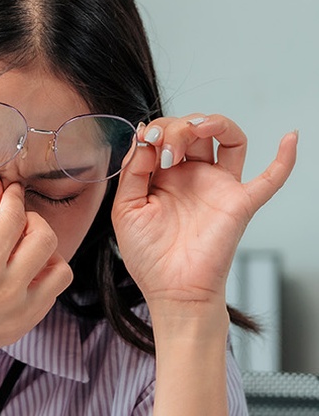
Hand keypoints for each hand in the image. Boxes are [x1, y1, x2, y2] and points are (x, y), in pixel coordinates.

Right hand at [0, 179, 73, 368]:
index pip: (15, 217)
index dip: (13, 198)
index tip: (10, 192)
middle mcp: (8, 288)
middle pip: (45, 237)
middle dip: (31, 221)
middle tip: (13, 221)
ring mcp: (20, 311)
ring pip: (61, 269)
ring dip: (45, 253)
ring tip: (21, 252)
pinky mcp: (23, 325)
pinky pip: (52, 294)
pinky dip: (42, 278)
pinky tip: (17, 275)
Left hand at [112, 114, 296, 313]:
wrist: (172, 291)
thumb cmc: (149, 257)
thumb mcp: (126, 209)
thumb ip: (132, 172)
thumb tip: (144, 136)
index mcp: (164, 176)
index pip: (165, 135)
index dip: (156, 130)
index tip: (145, 140)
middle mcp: (193, 176)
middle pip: (194, 130)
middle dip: (177, 127)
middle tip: (165, 149)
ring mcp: (219, 187)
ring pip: (229, 138)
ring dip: (214, 123)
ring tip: (196, 131)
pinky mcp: (240, 203)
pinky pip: (271, 178)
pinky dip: (285, 158)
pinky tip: (290, 137)